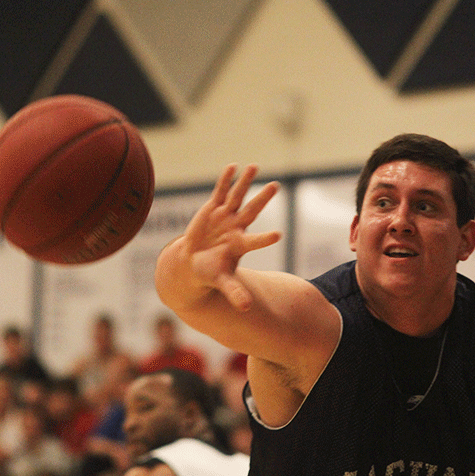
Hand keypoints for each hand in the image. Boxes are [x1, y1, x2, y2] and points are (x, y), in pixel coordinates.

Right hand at [179, 164, 279, 310]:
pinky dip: (225, 180)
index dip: (265, 239)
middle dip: (262, 199)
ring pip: (237, 196)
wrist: (195, 262)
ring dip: (244, 182)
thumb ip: (235, 292)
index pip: (255, 241)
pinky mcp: (213, 209)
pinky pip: (220, 192)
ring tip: (254, 166)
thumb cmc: (212, 273)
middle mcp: (236, 228)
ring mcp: (225, 217)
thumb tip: (247, 309)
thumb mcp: (222, 283)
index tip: (279, 235)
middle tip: (276, 186)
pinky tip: (233, 166)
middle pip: (251, 210)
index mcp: (240, 245)